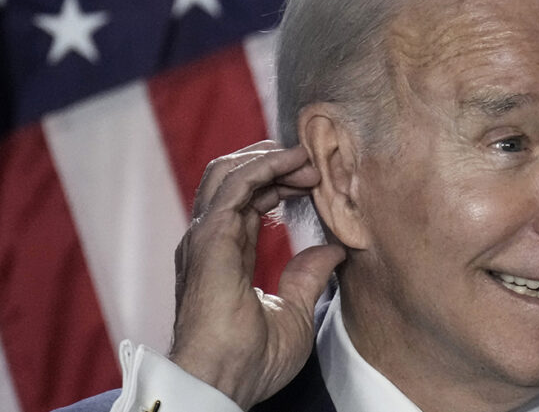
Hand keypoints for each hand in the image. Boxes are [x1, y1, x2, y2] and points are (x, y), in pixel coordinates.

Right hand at [168, 141, 345, 409]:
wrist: (220, 381)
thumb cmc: (248, 361)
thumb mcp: (293, 315)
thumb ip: (307, 278)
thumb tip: (333, 250)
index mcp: (224, 255)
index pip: (247, 201)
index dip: (279, 183)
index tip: (313, 180)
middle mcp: (209, 240)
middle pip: (234, 178)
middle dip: (274, 162)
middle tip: (313, 161)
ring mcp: (205, 236)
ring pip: (229, 172)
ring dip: (270, 158)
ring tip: (306, 157)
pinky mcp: (210, 236)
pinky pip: (236, 184)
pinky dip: (265, 165)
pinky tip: (294, 162)